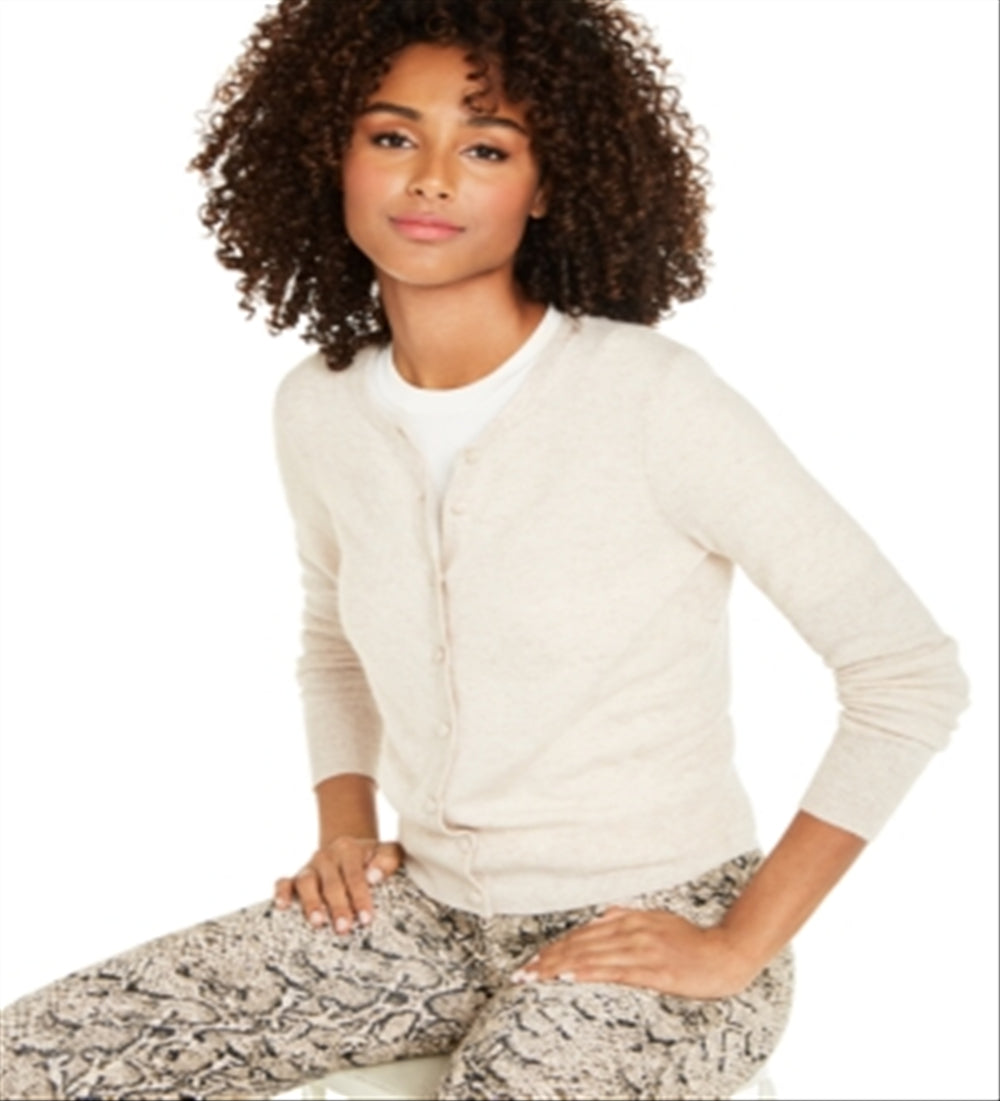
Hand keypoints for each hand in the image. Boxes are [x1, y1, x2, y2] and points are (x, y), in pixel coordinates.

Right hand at [273, 837, 403, 933]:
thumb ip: (388, 860)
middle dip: (338, 906)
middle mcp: (327, 856)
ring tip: (318, 922)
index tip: (366, 918)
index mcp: (349, 849)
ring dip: (311, 902)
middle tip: (344, 928)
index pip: (355, 875)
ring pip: (306, 882)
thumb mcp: (387, 853)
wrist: (350, 851)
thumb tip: (374, 875)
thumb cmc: (372, 859)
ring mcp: (310, 867)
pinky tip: (282, 907)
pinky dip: (281, 892)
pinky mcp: (296, 877)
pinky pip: (284, 882)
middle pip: (331, 882)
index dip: (360, 897)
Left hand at [511, 907, 756, 998]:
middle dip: (548, 959)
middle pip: (580, 945)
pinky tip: (570, 977)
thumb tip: (603, 914)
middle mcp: (630, 931)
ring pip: (591, 957)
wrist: (724, 953)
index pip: (583, 934)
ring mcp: (640, 949)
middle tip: (523, 971)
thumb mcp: (657, 919)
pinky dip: (589, 972)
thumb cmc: (691, 940)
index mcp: (629, 919)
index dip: (556, 946)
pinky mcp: (652, 968)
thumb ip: (628, 916)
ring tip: (536, 976)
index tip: (534, 958)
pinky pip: (614, 970)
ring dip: (560, 967)